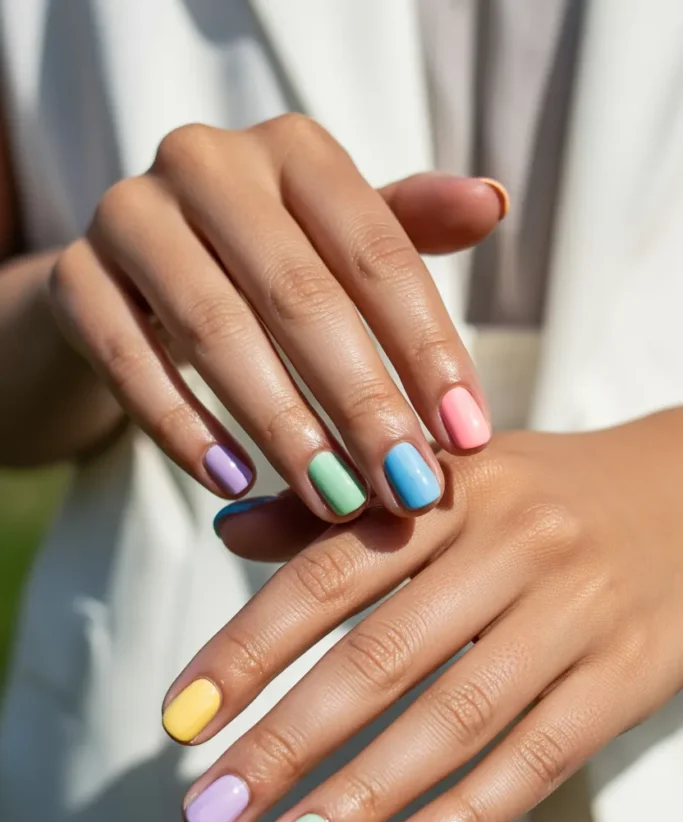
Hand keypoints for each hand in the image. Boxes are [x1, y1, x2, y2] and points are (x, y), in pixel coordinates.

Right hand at [48, 115, 502, 518]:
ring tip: (337, 499)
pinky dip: (184, 428)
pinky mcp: (74, 277)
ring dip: (285, 427)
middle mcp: (208, 161)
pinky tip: (234, 484)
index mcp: (293, 149)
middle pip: (301, 296)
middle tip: (409, 489)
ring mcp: (131, 214)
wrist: (137, 274)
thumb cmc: (263, 263)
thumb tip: (493, 201)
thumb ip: (407, 230)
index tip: (468, 439)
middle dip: (365, 404)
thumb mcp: (334, 241)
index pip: (378, 254)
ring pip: (216, 330)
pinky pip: (131, 362)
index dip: (429, 350)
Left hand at [161, 410, 682, 821]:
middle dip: (286, 742)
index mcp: (452, 490)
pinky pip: (542, 755)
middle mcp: (513, 545)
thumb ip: (342, 509)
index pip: (328, 574)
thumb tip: (229, 532)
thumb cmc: (546, 494)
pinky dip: (469, 813)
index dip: (248, 649)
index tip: (181, 721)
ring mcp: (577, 612)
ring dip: (362, 796)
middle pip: (382, 656)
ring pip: (457, 717)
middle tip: (209, 813)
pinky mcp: (632, 674)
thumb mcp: (450, 477)